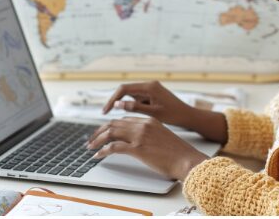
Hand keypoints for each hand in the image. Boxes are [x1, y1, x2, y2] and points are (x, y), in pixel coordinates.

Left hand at [86, 116, 208, 180]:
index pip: (124, 119)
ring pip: (111, 132)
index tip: (103, 133)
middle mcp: (143, 125)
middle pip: (114, 123)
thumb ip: (149, 135)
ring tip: (91, 147)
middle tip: (91, 139)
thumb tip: (137, 143)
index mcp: (149, 120)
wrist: (187, 160)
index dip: (111, 126)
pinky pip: (114, 147)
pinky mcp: (138, 148)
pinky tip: (98, 155)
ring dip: (97, 139)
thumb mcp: (162, 137)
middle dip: (99, 131)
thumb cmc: (178, 153)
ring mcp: (140, 135)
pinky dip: (103, 150)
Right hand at [102, 81, 194, 127]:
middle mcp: (149, 85)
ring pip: (131, 95)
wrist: (188, 116)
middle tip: (106, 113)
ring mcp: (151, 89)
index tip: (106, 111)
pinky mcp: (153, 94)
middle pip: (126, 90)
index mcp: (150, 87)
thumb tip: (118, 105)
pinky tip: (132, 117)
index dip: (113, 99)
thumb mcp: (153, 113)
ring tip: (121, 119)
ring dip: (124, 105)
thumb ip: (135, 108)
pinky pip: (138, 99)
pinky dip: (132, 106)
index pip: (124, 89)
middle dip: (115, 101)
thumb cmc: (174, 115)